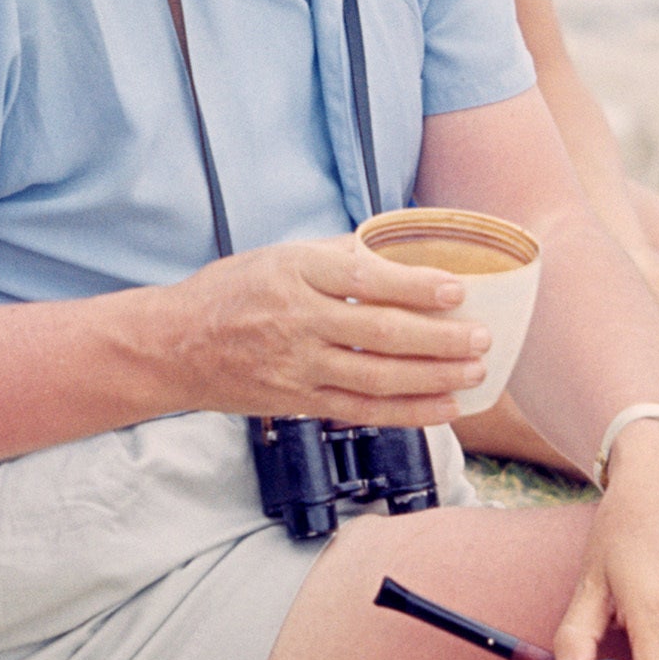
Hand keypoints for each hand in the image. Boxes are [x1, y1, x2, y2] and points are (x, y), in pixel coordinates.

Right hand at [169, 236, 487, 426]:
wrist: (175, 347)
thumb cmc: (230, 292)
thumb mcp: (277, 255)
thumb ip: (336, 254)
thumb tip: (396, 247)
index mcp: (294, 273)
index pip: (363, 279)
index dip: (414, 285)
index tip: (457, 288)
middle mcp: (297, 321)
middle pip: (380, 333)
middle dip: (440, 339)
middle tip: (482, 337)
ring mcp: (297, 367)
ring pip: (377, 377)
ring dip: (434, 377)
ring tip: (475, 370)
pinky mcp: (298, 402)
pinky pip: (362, 411)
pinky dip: (408, 412)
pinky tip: (444, 406)